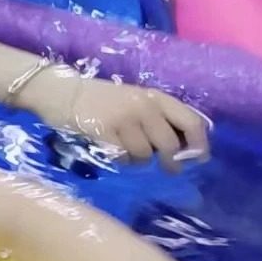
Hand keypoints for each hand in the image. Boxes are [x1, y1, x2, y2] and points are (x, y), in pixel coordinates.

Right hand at [27, 69, 209, 169]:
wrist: (62, 92)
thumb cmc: (102, 99)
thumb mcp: (135, 100)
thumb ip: (159, 118)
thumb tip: (183, 148)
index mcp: (155, 97)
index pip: (191, 122)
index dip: (199, 144)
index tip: (198, 158)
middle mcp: (143, 106)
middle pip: (169, 145)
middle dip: (170, 162)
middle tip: (168, 168)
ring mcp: (123, 119)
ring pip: (144, 155)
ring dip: (139, 160)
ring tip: (128, 151)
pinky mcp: (103, 132)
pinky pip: (122, 158)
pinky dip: (120, 160)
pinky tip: (112, 150)